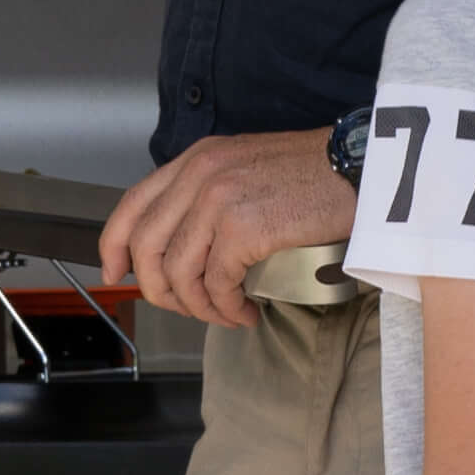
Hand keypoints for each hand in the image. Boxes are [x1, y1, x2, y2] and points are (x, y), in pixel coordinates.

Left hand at [98, 124, 357, 329]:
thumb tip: (183, 246)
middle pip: (146, 247)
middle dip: (159, 290)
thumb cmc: (314, 174)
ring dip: (199, 307)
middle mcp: (200, 174)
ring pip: (178, 273)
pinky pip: (217, 283)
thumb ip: (209, 194)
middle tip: (186, 307)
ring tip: (226, 314)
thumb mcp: (246, 168)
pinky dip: (227, 308)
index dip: (114, 246)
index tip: (115, 274)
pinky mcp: (244, 227)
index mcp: (196, 160)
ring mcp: (219, 199)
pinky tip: (245, 311)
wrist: (360, 168)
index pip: (132, 205)